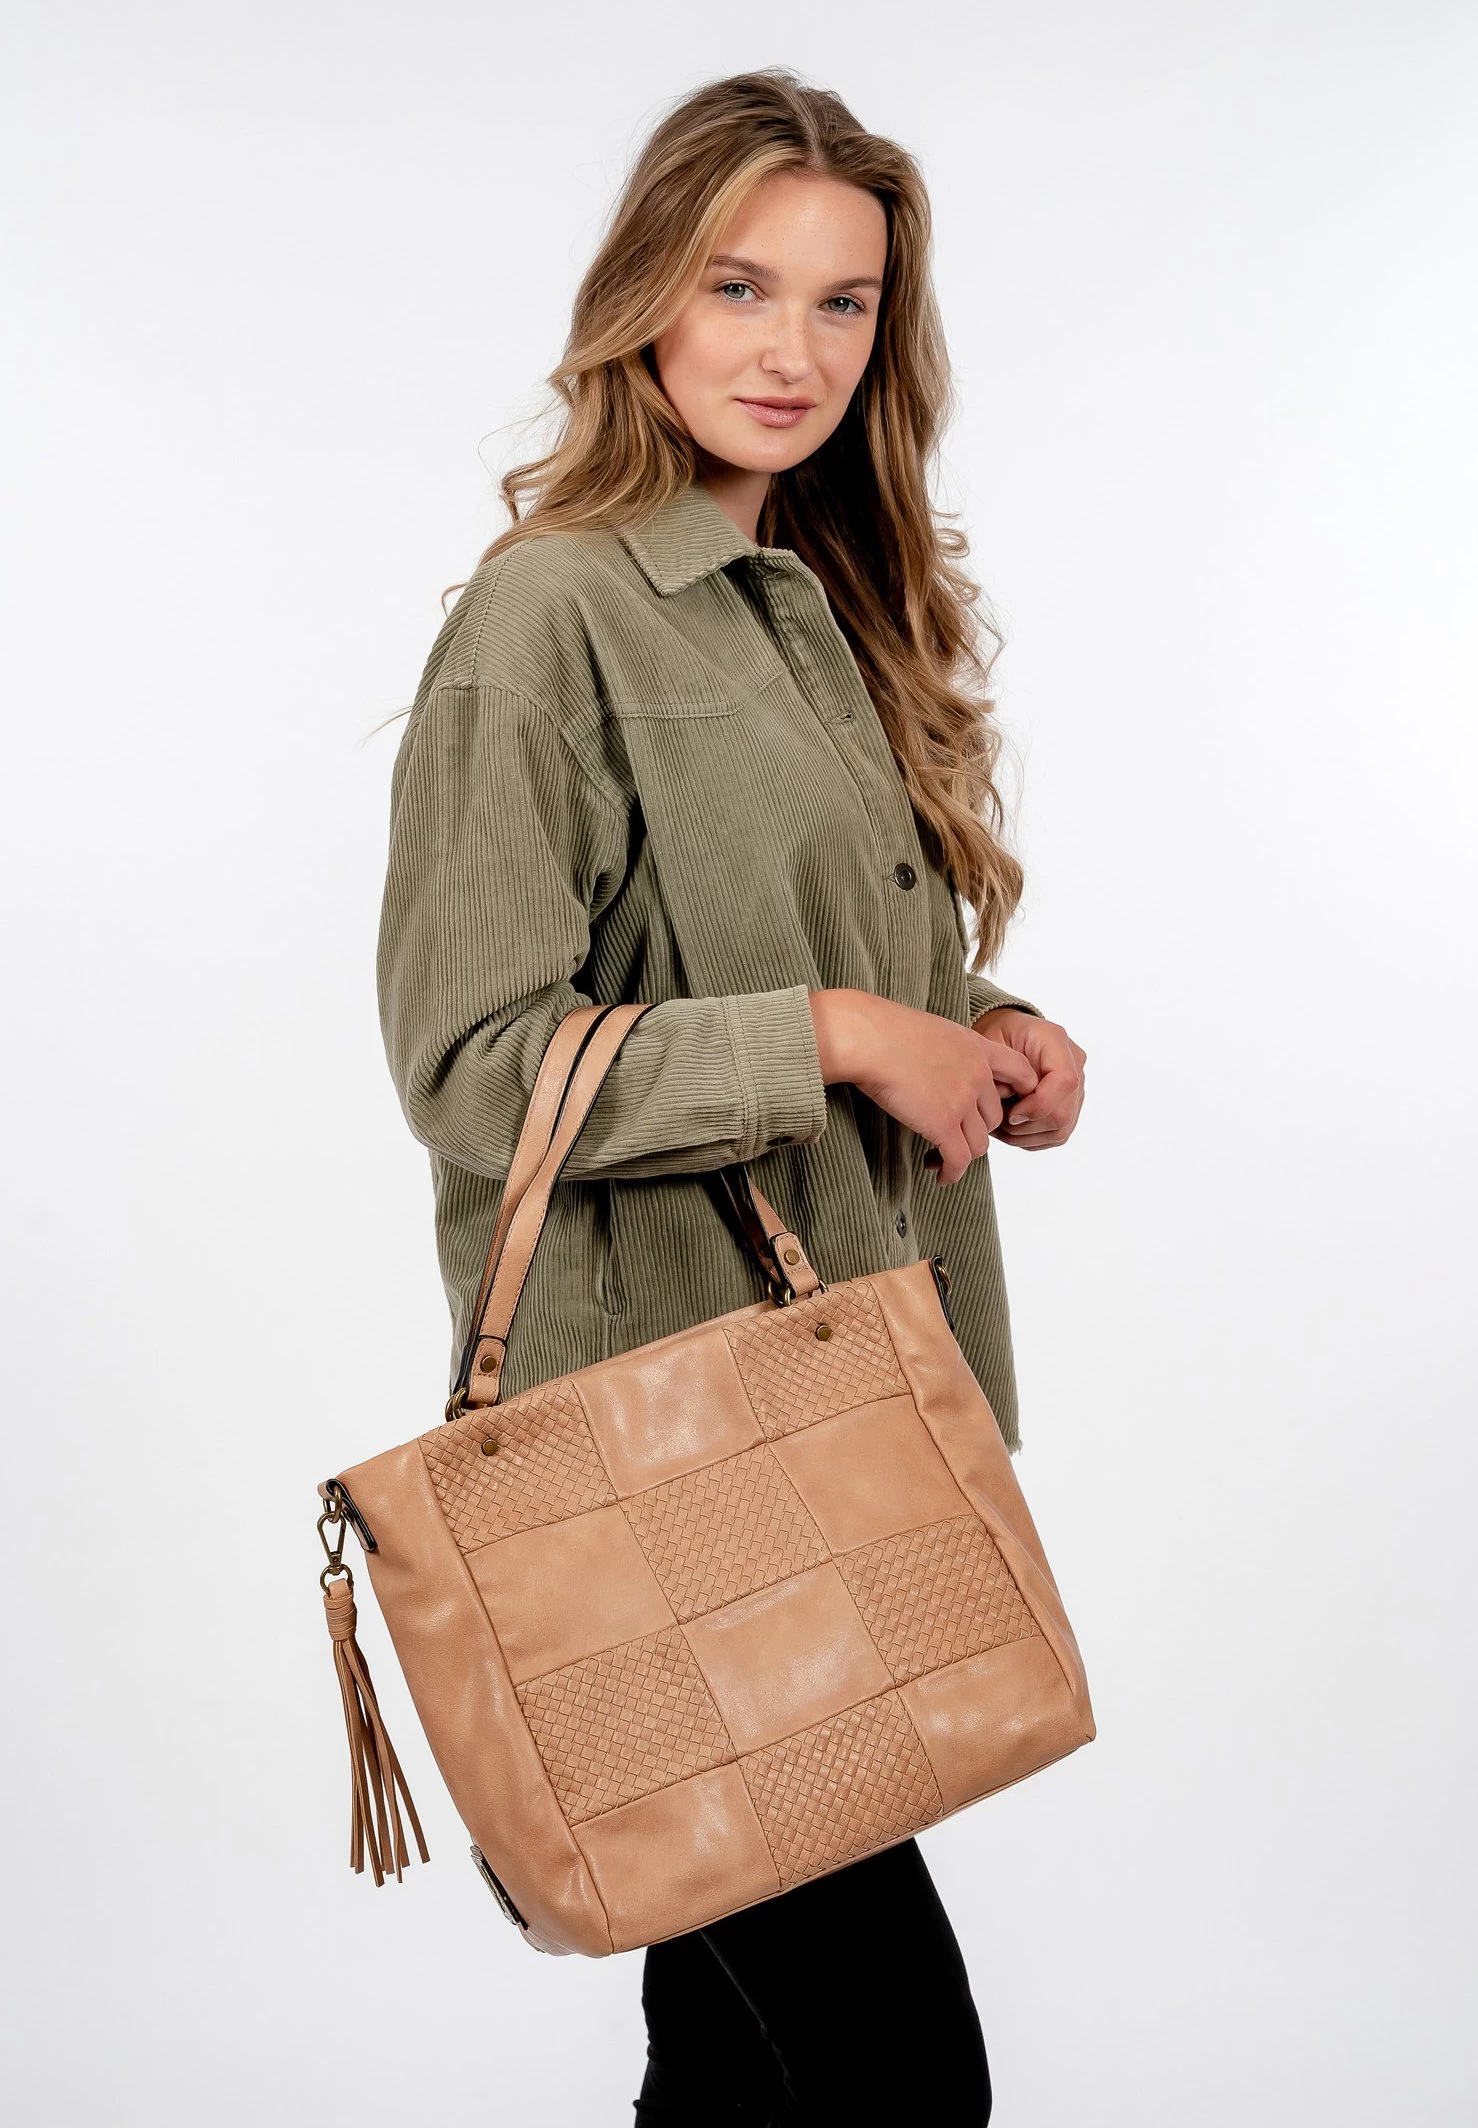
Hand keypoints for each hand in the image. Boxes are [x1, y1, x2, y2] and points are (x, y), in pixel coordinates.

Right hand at [808, 990, 1039, 1186]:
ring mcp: (962, 1101)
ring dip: (963, 1154)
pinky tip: (941, 1175)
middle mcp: (977, 1075)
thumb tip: (945, 1067)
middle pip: (994, 1117)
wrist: (868, 1039)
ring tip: (945, 1158)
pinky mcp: (942, 1124)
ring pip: (979, 1143)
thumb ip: (952, 1051)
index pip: (1022, 1073)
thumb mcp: (936, 1030)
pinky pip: (958, 1159)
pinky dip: (951, 1172)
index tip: (1006, 1107)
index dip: (1019, 1094)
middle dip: (977, 1130)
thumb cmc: (888, 1030)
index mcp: (978, 1048)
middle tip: (955, 1136)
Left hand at [971, 1007, 1085, 1149]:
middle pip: (1063, 1113)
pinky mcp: (1070, 1105)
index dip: (1038, 1105)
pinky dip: (1030, 1138)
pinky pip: (1056, 1134)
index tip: (1010, 1113)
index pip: (1065, 1081)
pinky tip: (1009, 1128)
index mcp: (1055, 1040)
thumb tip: (1014, 1114)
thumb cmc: (994, 1035)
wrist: (1002, 1035)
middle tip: (999, 1121)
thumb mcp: (989, 1045)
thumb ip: (1001, 1076)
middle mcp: (1073, 1062)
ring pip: (1061, 1130)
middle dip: (1027, 1126)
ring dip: (1025, 1135)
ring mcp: (1075, 1086)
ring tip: (1000, 1125)